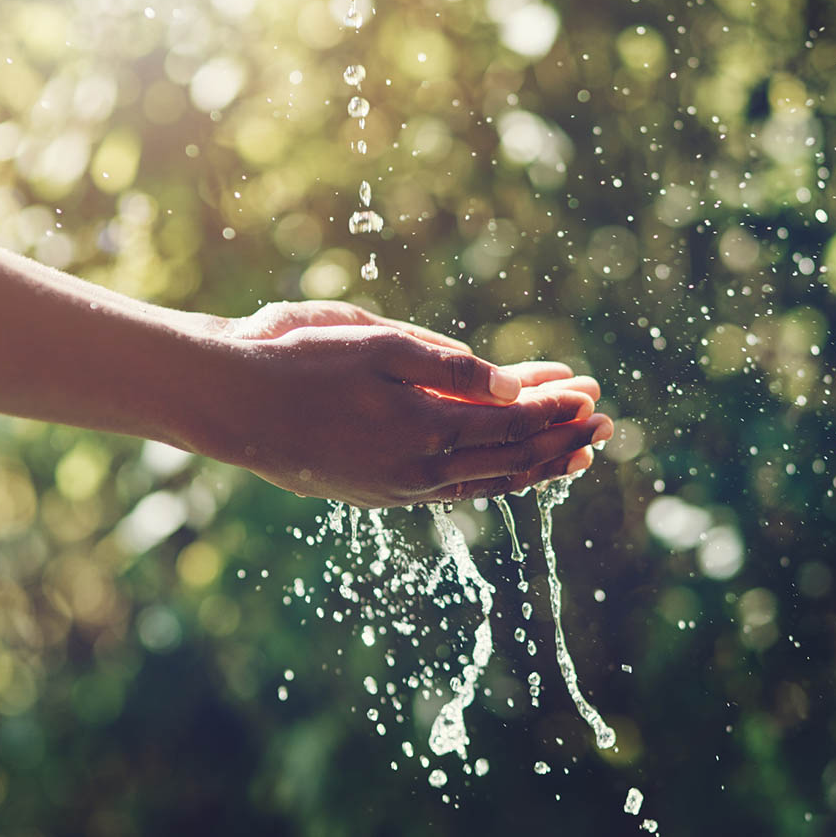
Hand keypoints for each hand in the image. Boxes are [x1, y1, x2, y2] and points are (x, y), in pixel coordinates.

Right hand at [181, 312, 612, 506]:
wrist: (232, 403)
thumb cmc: (300, 358)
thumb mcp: (380, 343)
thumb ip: (452, 368)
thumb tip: (514, 390)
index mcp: (426, 429)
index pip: (515, 424)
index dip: (557, 407)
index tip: (591, 390)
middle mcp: (420, 470)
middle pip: (512, 460)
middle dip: (561, 437)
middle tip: (604, 422)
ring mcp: (400, 488)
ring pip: (487, 482)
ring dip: (537, 465)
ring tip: (576, 452)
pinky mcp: (381, 493)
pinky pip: (455, 489)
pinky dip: (494, 476)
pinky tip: (508, 467)